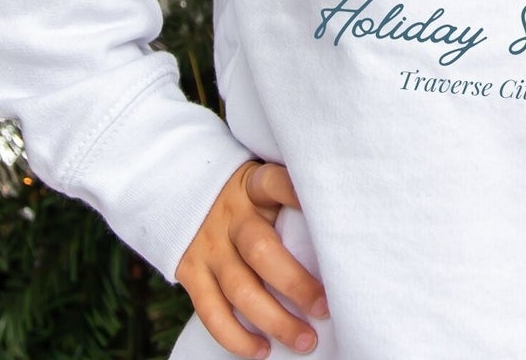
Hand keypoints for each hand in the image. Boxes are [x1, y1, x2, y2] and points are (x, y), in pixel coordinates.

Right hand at [175, 158, 328, 357]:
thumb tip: (339, 226)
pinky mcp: (191, 273)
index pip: (275, 183)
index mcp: (252, 187)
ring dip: (275, 320)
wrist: (186, 197)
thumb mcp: (262, 187)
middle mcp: (229, 216)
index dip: (297, 195)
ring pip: (240, 288)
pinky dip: (236, 337)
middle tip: (325, 308)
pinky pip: (211, 312)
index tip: (331, 214)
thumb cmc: (245, 199)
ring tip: (306, 340)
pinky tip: (262, 350)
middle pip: (261, 250)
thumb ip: (289, 199)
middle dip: (295, 284)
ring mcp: (208, 246)